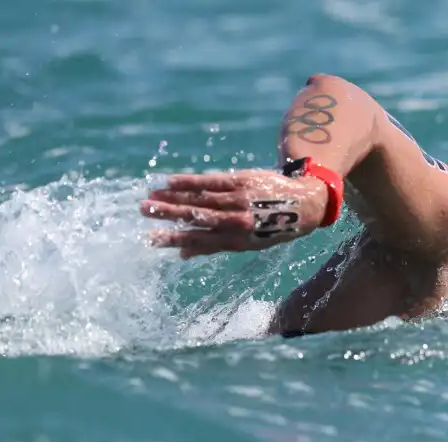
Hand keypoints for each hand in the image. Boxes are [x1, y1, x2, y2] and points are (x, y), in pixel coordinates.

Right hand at [140, 169, 326, 258]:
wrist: (303, 204)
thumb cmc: (271, 227)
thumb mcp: (248, 244)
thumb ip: (214, 245)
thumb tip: (181, 254)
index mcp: (237, 241)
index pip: (199, 240)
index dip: (174, 239)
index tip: (151, 238)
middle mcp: (238, 221)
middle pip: (196, 217)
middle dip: (168, 214)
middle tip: (143, 210)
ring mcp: (240, 200)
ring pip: (201, 198)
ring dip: (173, 197)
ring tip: (151, 196)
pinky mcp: (243, 181)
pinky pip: (212, 181)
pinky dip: (191, 181)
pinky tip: (171, 180)